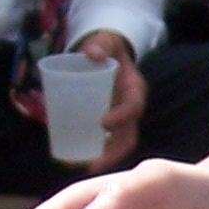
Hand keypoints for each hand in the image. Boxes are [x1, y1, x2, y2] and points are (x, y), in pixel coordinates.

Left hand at [70, 30, 146, 170]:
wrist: (103, 54)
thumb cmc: (105, 49)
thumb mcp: (105, 42)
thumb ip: (100, 44)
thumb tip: (92, 53)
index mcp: (134, 89)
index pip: (135, 106)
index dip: (122, 116)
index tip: (103, 123)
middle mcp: (129, 108)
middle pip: (129, 136)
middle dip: (114, 153)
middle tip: (93, 164)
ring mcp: (118, 120)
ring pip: (117, 145)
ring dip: (102, 159)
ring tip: (81, 166)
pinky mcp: (105, 125)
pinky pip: (103, 144)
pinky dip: (91, 154)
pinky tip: (73, 160)